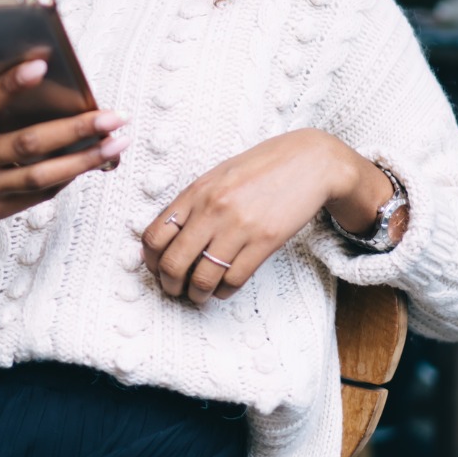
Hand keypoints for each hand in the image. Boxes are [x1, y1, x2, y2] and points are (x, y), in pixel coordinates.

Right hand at [0, 58, 129, 256]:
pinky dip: (69, 176)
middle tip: (113, 116)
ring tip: (117, 143)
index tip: (41, 65)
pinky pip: (41, 194)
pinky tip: (93, 161)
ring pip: (42, 176)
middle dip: (75, 129)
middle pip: (28, 144)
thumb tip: (41, 78)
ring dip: (84, 159)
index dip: (10, 84)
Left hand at [141, 129, 391, 304]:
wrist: (307, 162)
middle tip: (173, 289)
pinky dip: (223, 291)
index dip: (150, 260)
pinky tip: (221, 289)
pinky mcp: (265, 242)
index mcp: (195, 192)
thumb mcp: (216, 176)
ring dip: (196, 294)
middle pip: (174, 263)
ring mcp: (239, 227)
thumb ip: (191, 204)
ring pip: (203, 278)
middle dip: (169, 284)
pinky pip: (234, 280)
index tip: (155, 268)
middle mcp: (212, 210)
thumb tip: (164, 237)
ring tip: (197, 294)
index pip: (155, 235)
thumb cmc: (259, 168)